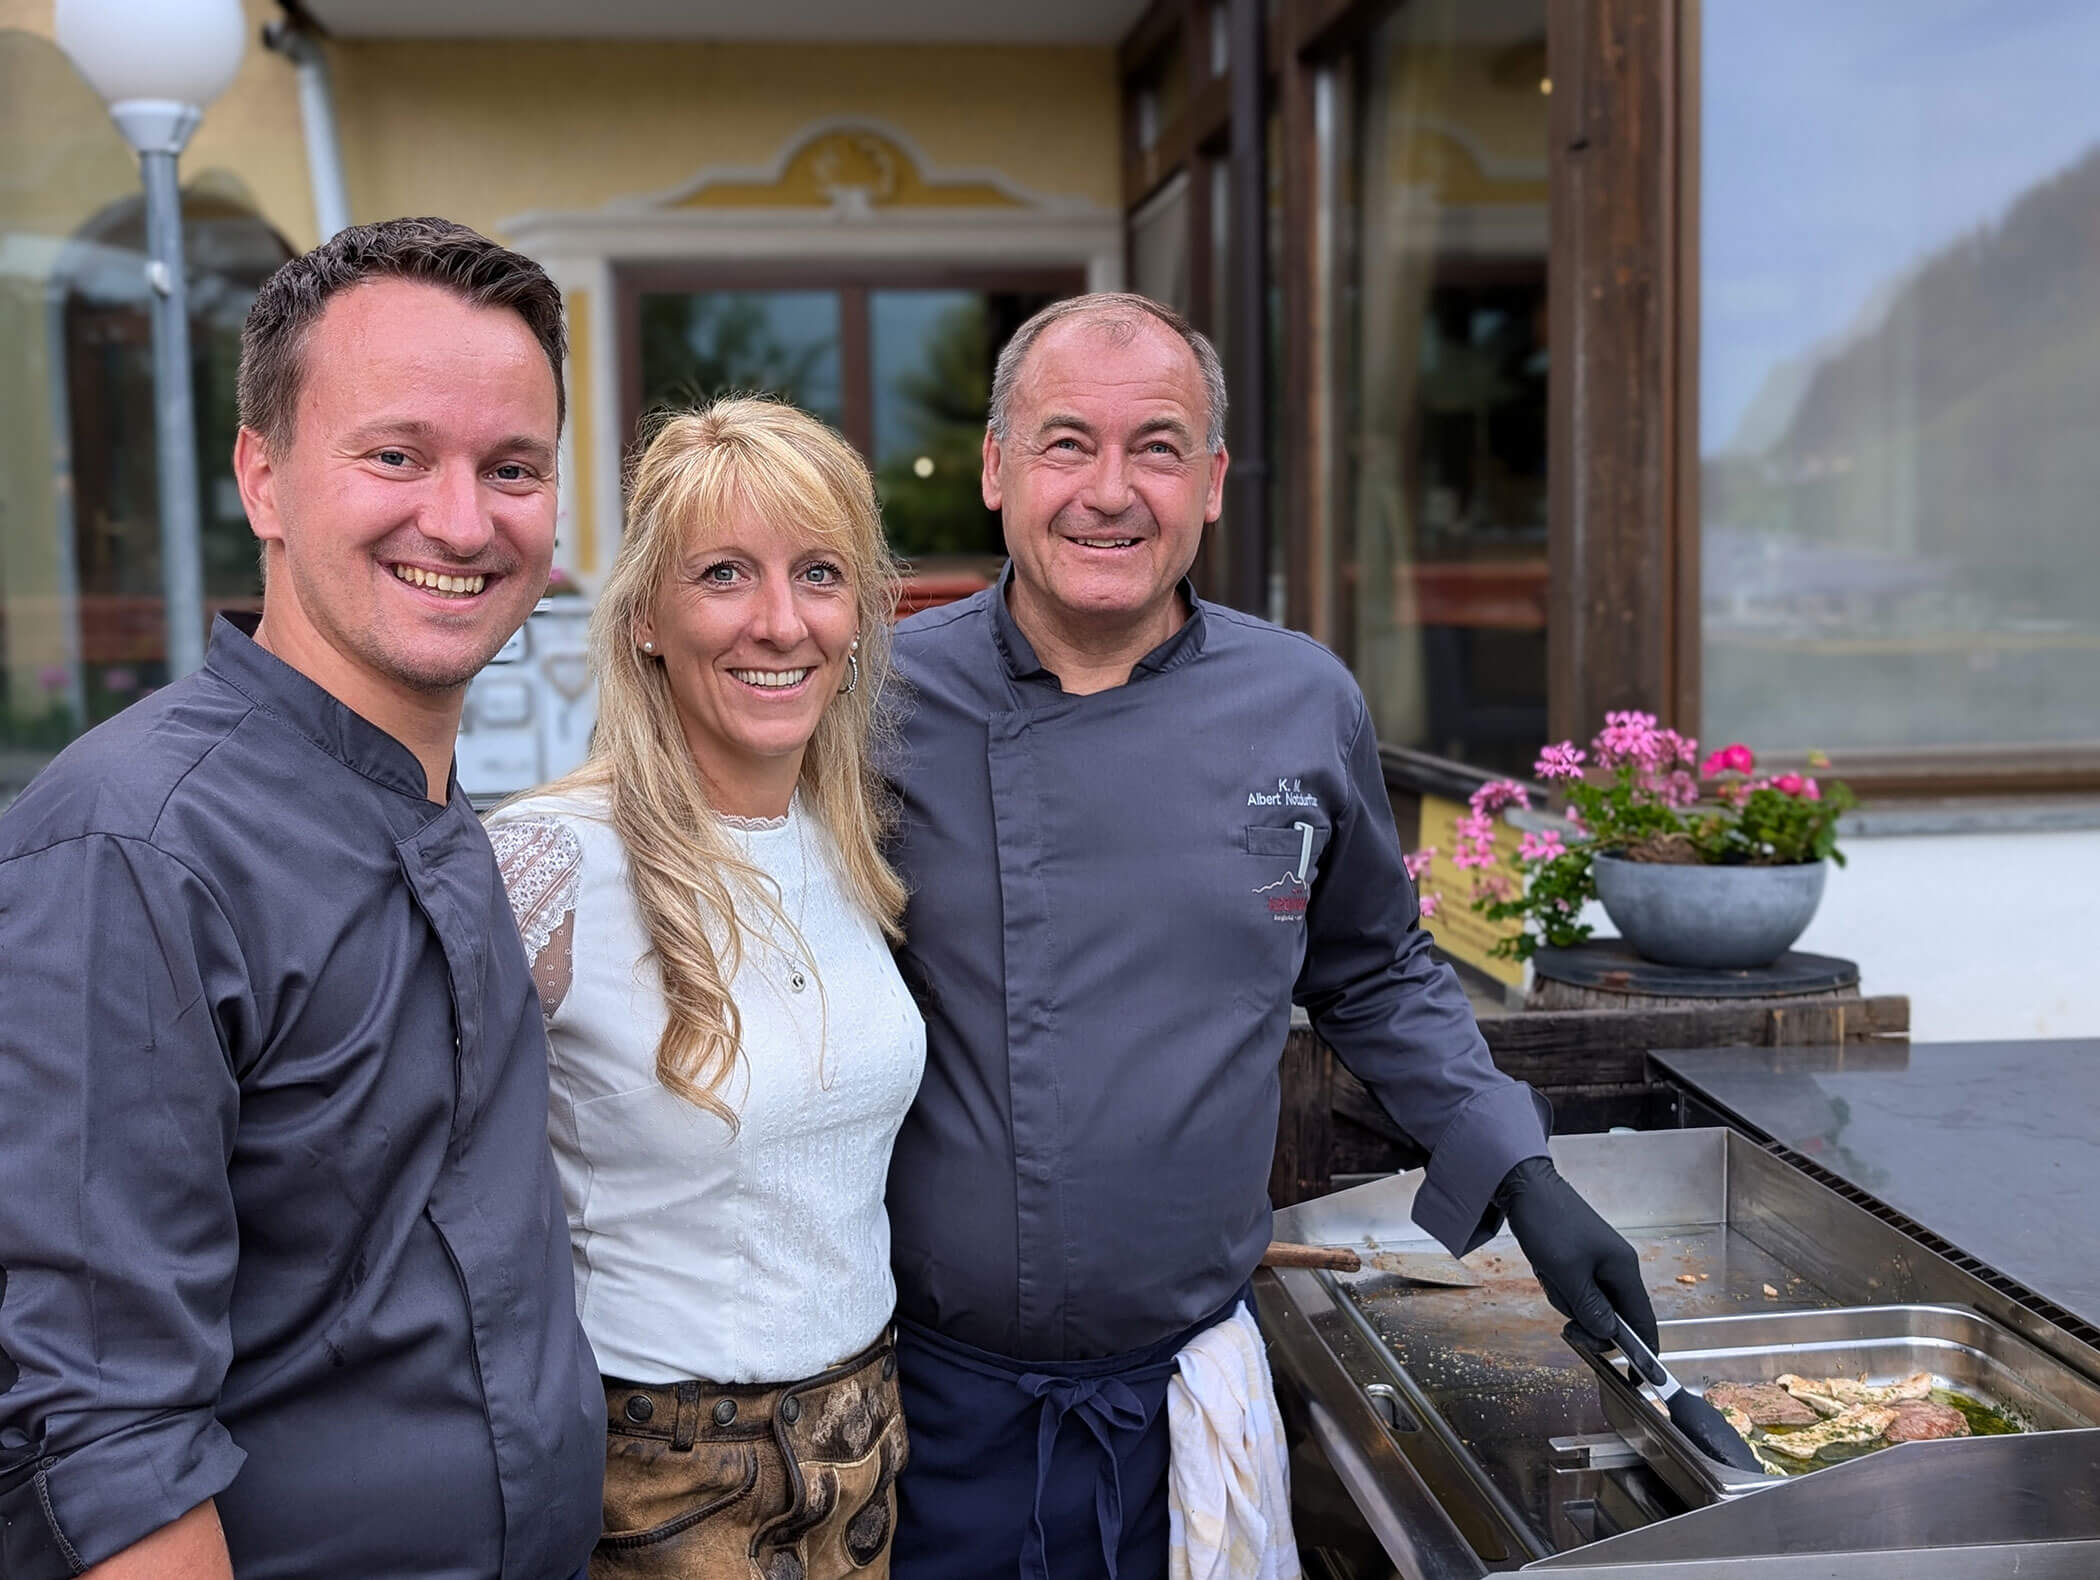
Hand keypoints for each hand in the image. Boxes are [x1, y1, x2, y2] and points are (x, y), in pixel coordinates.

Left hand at [1495, 1156, 1658, 1352]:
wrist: (1525, 1186)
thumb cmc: (1549, 1224)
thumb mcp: (1567, 1273)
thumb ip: (1591, 1308)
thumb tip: (1609, 1335)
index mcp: (1624, 1270)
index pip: (1643, 1321)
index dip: (1643, 1352)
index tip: (1635, 1380)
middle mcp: (1617, 1267)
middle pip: (1612, 1316)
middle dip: (1585, 1319)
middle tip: (1565, 1320)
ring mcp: (1598, 1262)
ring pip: (1588, 1304)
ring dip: (1565, 1298)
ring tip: (1550, 1274)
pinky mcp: (1580, 1258)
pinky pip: (1574, 1288)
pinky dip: (1558, 1285)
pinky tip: (1546, 1268)